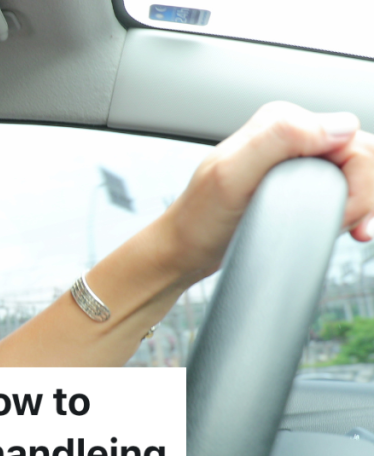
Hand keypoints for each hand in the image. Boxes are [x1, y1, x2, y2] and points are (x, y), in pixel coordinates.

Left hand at [158, 101, 373, 283]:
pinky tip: (351, 229)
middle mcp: (290, 134)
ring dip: (366, 204)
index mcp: (279, 121)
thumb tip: (339, 127)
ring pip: (357, 173)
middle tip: (350, 229)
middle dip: (364, 195)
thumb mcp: (232, 175)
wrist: (184, 249)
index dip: (358, 178)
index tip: (341, 215)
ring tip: (356, 233)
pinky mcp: (298, 183)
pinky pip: (344, 188)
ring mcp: (295, 160)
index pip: (351, 137)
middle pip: (360, 156)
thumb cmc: (200, 218)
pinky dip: (356, 209)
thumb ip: (280, 139)